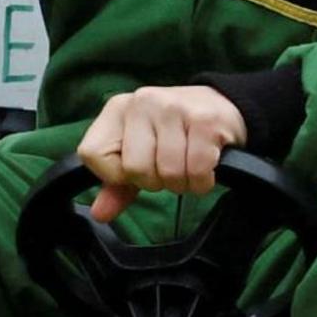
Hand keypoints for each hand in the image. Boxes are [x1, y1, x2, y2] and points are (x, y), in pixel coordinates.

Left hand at [75, 83, 248, 218]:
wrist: (224, 107)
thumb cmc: (177, 133)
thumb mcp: (142, 152)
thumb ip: (117, 184)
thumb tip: (99, 214)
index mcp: (117, 109)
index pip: (92, 155)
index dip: (116, 175)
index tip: (139, 166)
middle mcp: (142, 102)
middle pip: (134, 168)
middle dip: (156, 181)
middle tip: (170, 168)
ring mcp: (174, 108)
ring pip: (168, 172)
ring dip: (183, 183)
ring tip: (190, 167)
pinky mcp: (205, 120)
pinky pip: (196, 170)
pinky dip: (202, 182)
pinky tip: (206, 168)